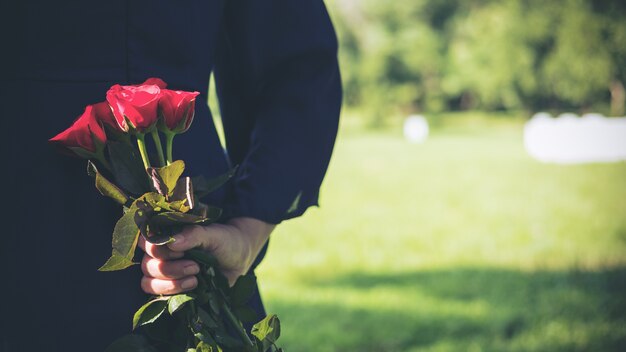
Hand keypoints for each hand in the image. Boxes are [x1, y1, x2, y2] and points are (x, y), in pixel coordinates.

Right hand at [139, 217, 274, 294]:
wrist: (239, 259)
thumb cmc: (225, 241)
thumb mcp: (214, 234)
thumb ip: (194, 235)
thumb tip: (172, 241)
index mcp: (166, 234)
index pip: (145, 241)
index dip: (157, 248)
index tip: (180, 250)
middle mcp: (161, 253)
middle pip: (146, 264)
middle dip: (169, 267)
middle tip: (194, 265)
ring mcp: (164, 272)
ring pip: (148, 281)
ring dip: (170, 283)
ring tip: (195, 277)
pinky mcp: (171, 288)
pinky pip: (158, 295)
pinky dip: (173, 292)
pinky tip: (194, 286)